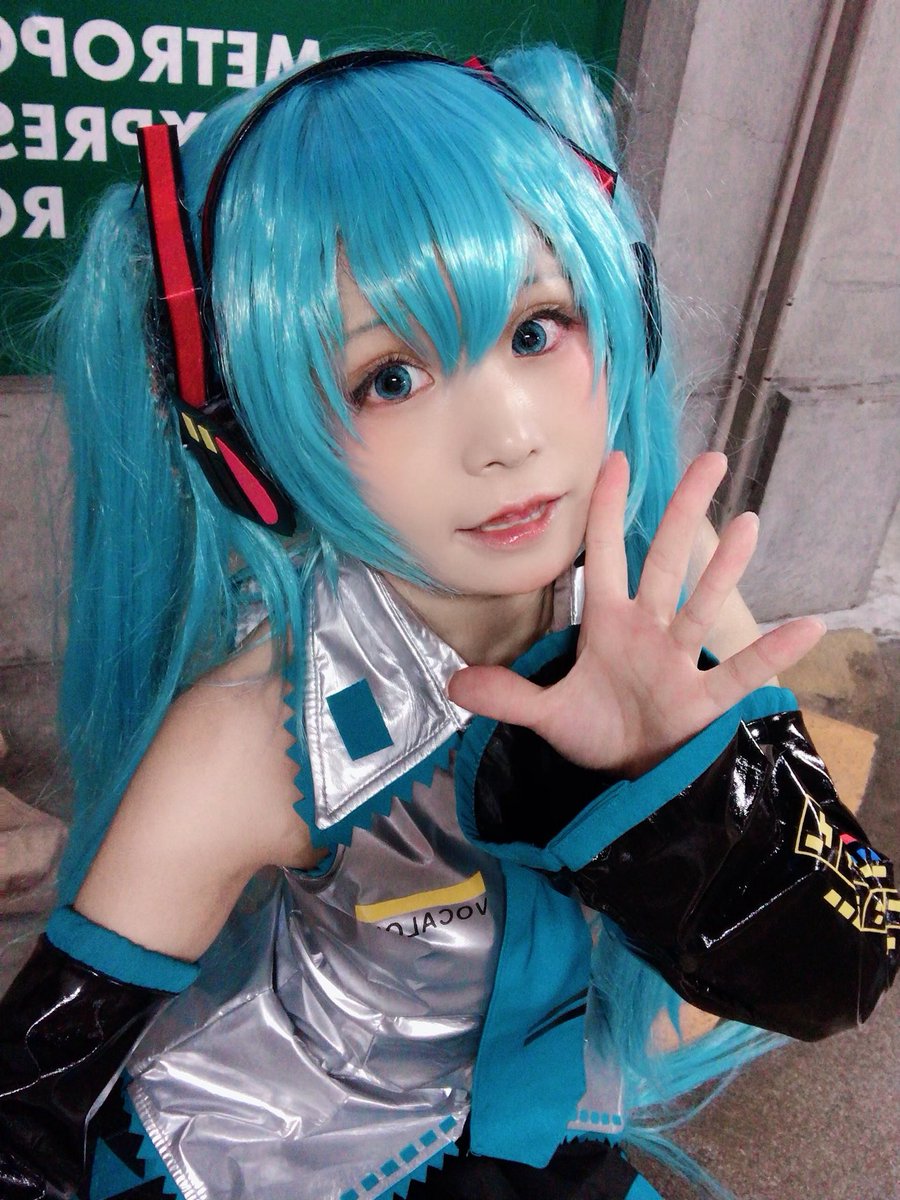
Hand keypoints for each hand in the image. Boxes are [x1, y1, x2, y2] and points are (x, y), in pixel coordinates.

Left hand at [447, 452, 824, 775]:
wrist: (630, 777)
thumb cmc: (597, 731)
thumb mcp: (548, 714)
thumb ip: (508, 696)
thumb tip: (453, 684)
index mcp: (609, 625)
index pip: (607, 556)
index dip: (610, 512)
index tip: (617, 462)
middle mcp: (648, 630)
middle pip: (667, 562)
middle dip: (684, 513)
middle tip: (710, 460)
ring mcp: (679, 660)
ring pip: (703, 605)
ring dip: (726, 568)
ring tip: (749, 524)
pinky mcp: (703, 699)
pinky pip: (738, 672)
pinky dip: (772, 653)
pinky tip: (808, 627)